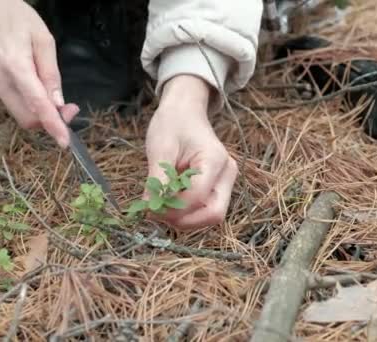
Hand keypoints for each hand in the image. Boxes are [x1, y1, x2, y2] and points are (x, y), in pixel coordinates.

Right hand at [0, 0, 78, 147]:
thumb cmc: (12, 15)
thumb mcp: (42, 38)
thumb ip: (50, 73)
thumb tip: (58, 103)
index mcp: (15, 67)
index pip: (37, 106)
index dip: (53, 126)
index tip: (65, 141)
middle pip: (27, 118)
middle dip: (49, 120)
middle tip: (68, 107)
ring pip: (19, 112)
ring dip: (38, 110)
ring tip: (47, 87)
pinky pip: (11, 101)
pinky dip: (25, 100)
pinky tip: (28, 79)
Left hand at [145, 75, 237, 229]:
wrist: (184, 112)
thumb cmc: (172, 124)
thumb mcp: (161, 149)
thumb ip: (158, 179)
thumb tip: (150, 208)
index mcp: (215, 160)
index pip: (198, 196)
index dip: (173, 208)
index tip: (149, 208)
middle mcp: (227, 174)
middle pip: (213, 214)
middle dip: (183, 220)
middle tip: (156, 214)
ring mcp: (225, 182)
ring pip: (210, 216)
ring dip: (184, 219)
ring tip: (159, 207)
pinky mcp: (217, 187)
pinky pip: (204, 209)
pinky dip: (186, 213)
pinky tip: (168, 203)